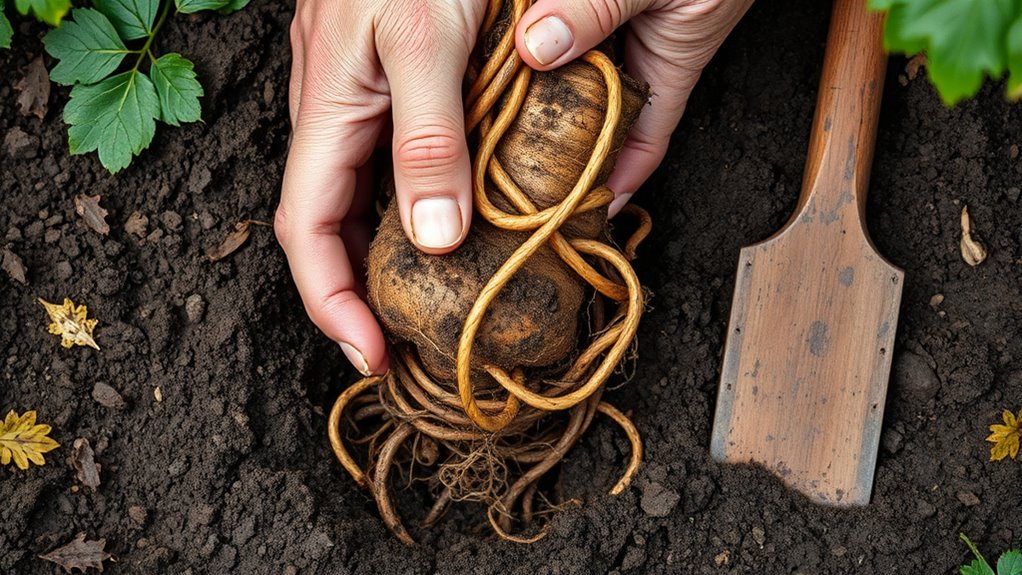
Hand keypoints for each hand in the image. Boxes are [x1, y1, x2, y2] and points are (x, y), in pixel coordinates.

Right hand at [276, 0, 484, 374]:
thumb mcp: (425, 40)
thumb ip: (429, 135)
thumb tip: (434, 238)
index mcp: (329, 112)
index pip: (307, 231)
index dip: (331, 302)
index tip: (372, 355)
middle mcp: (336, 115)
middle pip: (330, 225)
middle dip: (358, 292)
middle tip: (407, 342)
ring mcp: (363, 99)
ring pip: (361, 198)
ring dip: (385, 256)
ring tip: (428, 302)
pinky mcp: (394, 85)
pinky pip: (394, 164)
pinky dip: (415, 207)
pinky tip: (453, 222)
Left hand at [515, 0, 753, 214]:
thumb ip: (598, 8)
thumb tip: (538, 46)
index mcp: (670, 65)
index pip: (640, 148)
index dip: (612, 186)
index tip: (574, 218)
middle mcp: (638, 52)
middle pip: (594, 119)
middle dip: (558, 149)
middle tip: (503, 176)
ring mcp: (612, 26)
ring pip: (569, 78)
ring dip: (532, 96)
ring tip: (484, 126)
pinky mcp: (590, 6)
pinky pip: (557, 34)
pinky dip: (529, 47)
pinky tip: (497, 58)